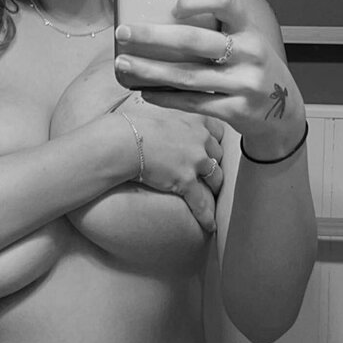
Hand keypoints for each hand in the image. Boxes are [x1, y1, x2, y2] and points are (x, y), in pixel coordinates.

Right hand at [113, 94, 223, 231]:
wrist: (124, 141)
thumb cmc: (134, 127)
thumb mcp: (158, 115)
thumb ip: (170, 121)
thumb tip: (163, 125)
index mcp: (194, 121)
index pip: (218, 130)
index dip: (216, 142)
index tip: (214, 149)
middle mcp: (200, 139)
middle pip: (218, 155)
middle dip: (215, 165)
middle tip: (210, 174)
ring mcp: (195, 160)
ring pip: (216, 178)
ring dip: (214, 188)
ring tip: (212, 198)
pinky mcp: (186, 180)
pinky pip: (201, 203)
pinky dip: (206, 216)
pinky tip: (210, 226)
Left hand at [115, 0, 305, 160]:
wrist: (283, 113)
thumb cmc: (252, 68)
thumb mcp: (245, 43)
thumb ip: (216, 31)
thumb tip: (160, 19)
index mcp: (249, 29)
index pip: (226, 2)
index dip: (197, 0)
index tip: (172, 6)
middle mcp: (250, 54)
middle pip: (194, 41)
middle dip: (153, 35)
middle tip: (123, 31)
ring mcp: (244, 85)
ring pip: (187, 76)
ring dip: (150, 69)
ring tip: (124, 63)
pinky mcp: (236, 111)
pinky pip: (192, 103)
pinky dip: (165, 97)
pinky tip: (144, 91)